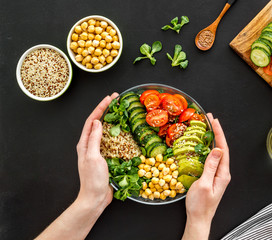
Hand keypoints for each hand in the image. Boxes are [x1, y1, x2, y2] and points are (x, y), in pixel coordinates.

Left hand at [76, 92, 118, 209]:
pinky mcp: (106, 157)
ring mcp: (98, 151)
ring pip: (106, 131)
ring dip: (113, 120)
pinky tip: (126, 132)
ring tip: (121, 111)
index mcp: (84, 143)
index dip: (101, 107)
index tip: (110, 98)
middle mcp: (90, 145)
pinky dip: (119, 134)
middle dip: (107, 110)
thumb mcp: (93, 157)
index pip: (92, 120)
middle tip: (116, 100)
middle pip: (98, 123)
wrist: (95, 198)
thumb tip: (98, 122)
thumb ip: (94, 139)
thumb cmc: (93, 179)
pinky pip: (113, 141)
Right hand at [182, 113, 230, 239]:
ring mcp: (217, 175)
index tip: (214, 121)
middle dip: (216, 132)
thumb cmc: (200, 205)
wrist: (199, 219)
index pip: (223, 149)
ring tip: (207, 127)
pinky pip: (211, 159)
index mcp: (223, 174)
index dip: (219, 133)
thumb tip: (217, 150)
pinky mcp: (211, 177)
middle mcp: (222, 173)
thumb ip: (211, 167)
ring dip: (212, 139)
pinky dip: (207, 148)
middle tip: (210, 119)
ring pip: (216, 153)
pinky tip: (202, 145)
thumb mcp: (204, 184)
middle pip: (221, 148)